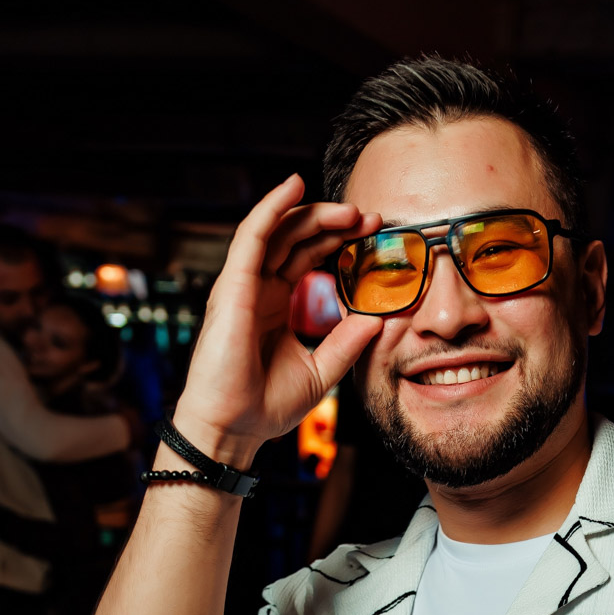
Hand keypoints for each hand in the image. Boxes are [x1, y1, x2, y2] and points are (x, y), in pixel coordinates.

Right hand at [172, 175, 383, 465]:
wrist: (232, 429)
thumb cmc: (264, 406)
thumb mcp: (320, 370)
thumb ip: (347, 342)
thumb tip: (381, 318)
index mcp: (278, 304)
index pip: (308, 257)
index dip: (339, 241)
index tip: (373, 235)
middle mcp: (260, 289)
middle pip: (297, 238)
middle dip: (334, 224)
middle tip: (370, 218)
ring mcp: (244, 285)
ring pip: (278, 230)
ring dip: (313, 213)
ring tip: (350, 210)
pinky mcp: (233, 286)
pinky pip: (252, 235)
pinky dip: (271, 207)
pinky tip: (293, 185)